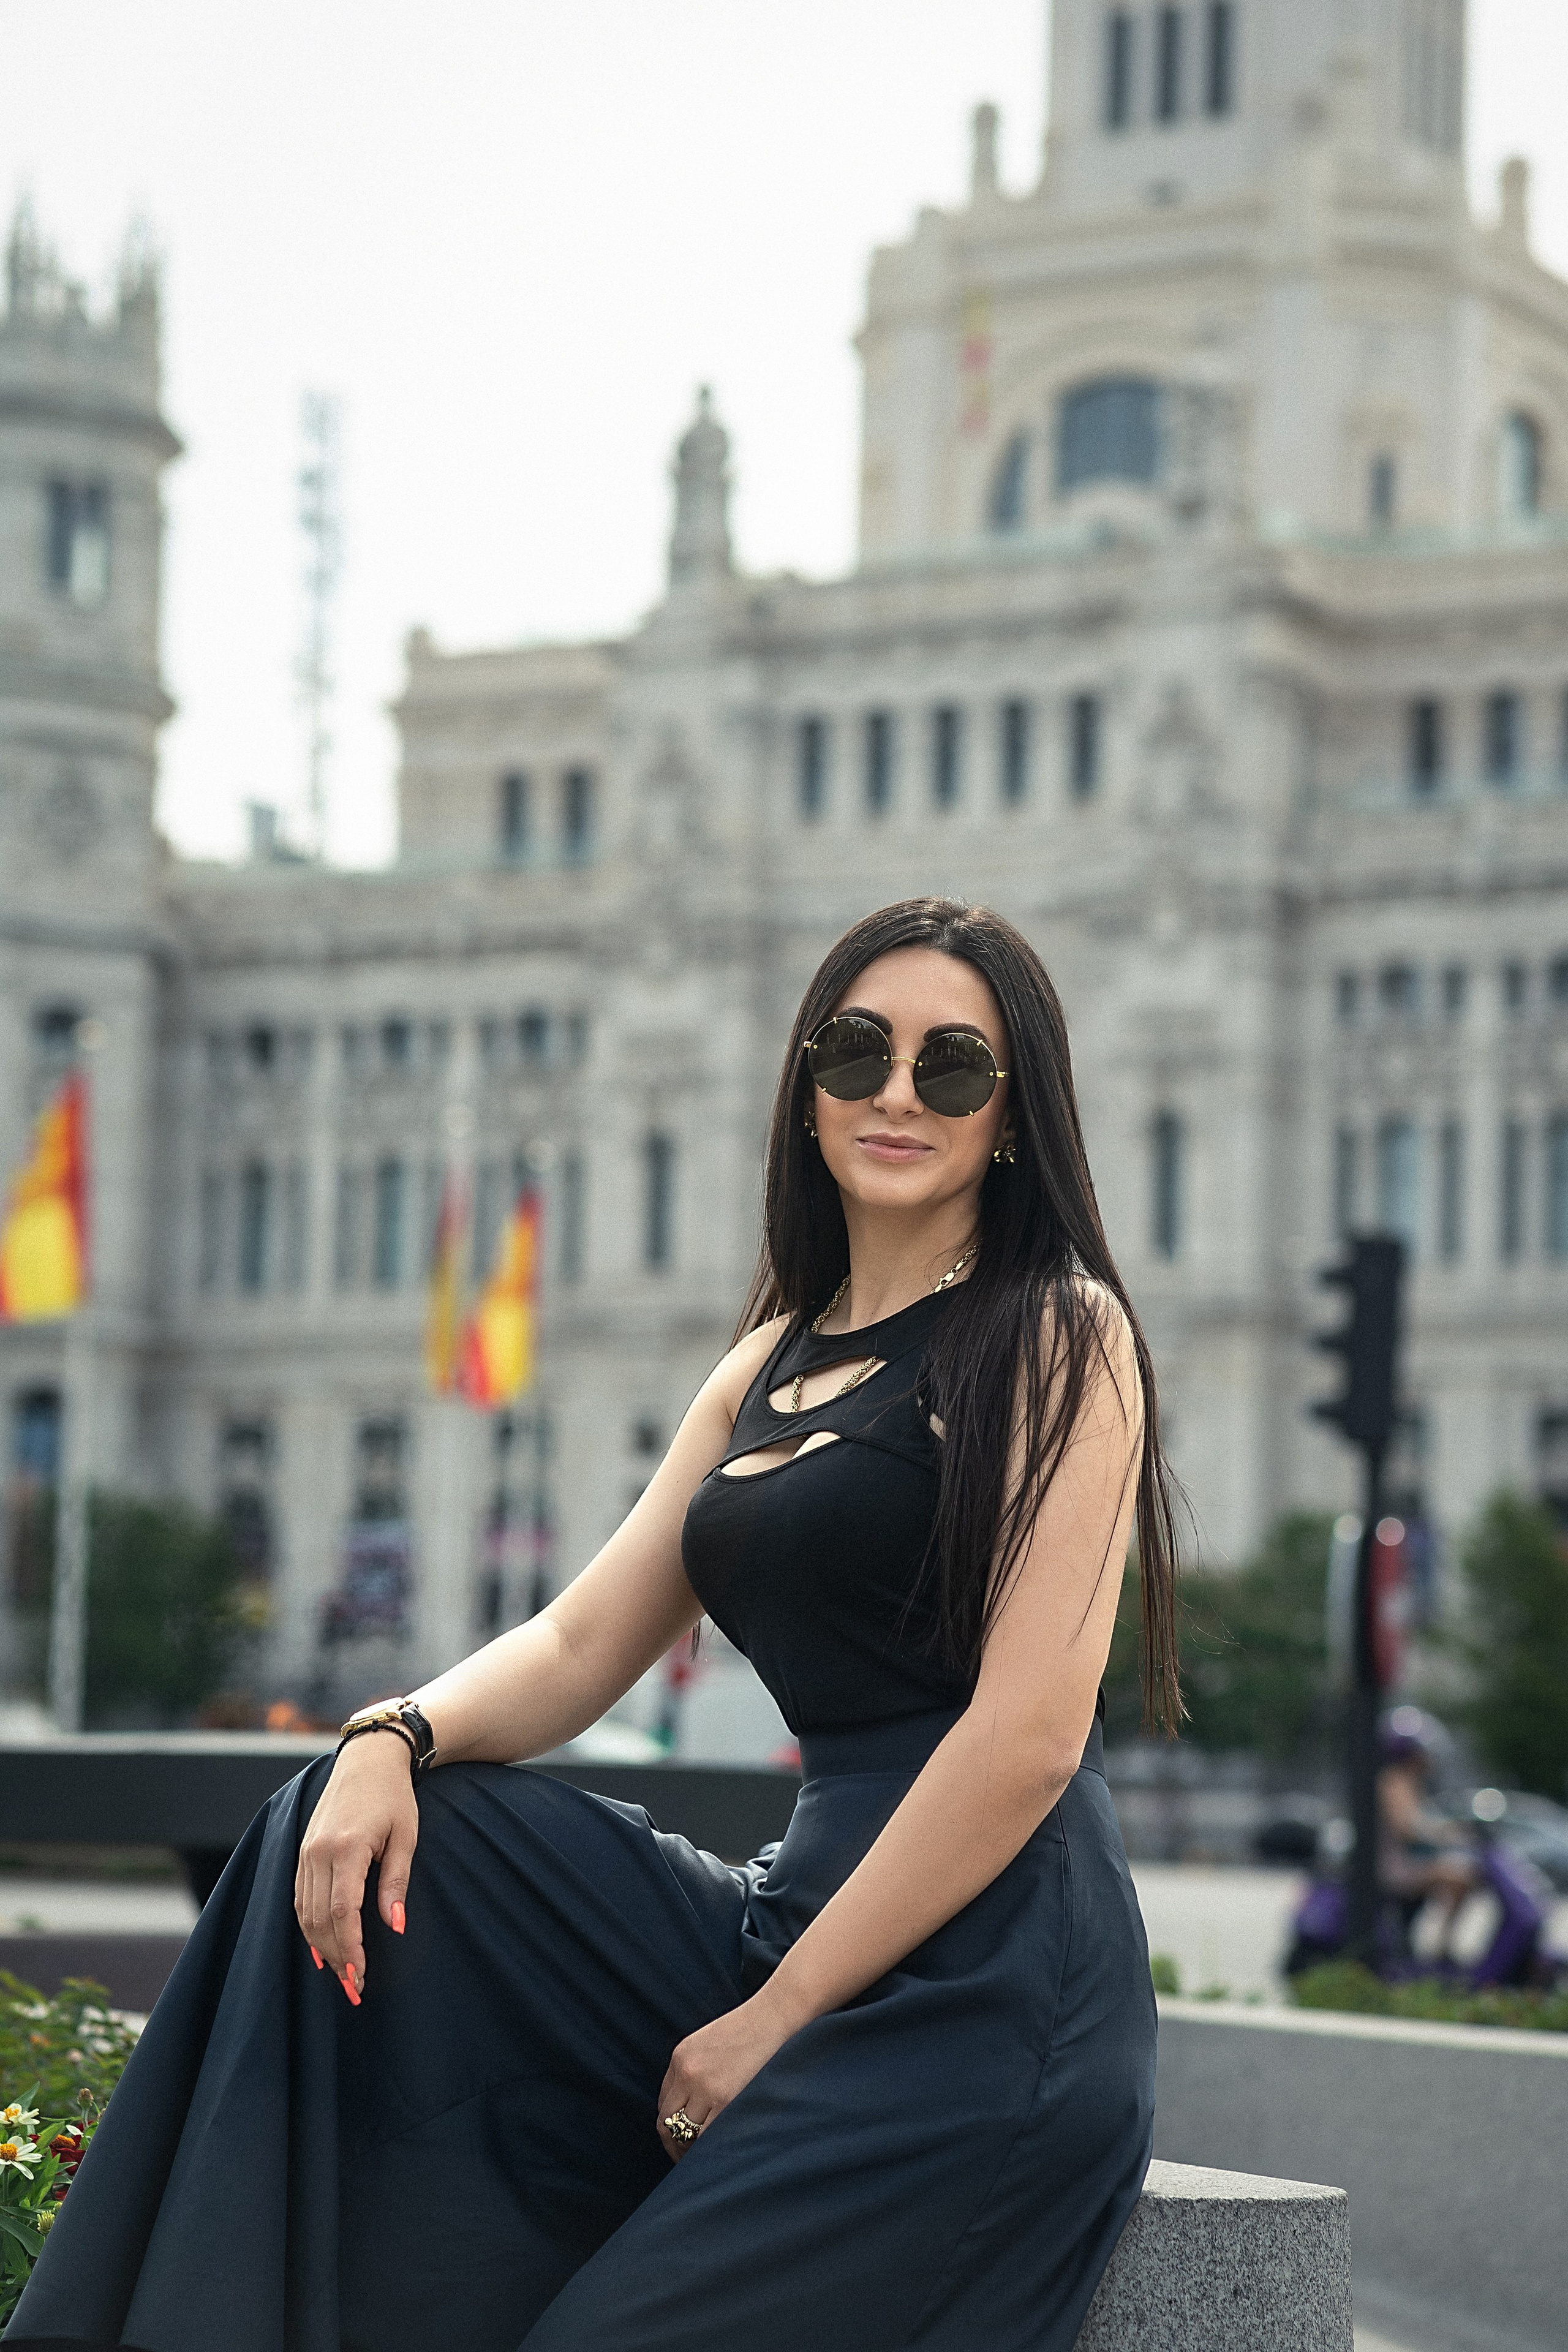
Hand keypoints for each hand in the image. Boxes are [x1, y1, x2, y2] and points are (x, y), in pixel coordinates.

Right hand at [294, 1733, 419, 1999]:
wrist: (369, 1758)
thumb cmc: (395, 1797)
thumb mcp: (406, 1837)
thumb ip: (396, 1882)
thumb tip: (395, 1927)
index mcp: (347, 1847)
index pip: (343, 1911)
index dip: (351, 1948)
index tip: (362, 1976)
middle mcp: (319, 1851)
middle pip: (320, 1918)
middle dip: (336, 1957)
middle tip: (353, 1988)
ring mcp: (306, 1850)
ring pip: (305, 1911)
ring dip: (321, 1946)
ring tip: (340, 1974)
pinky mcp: (303, 1850)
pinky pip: (300, 1897)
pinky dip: (308, 1925)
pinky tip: (320, 1947)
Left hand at [655, 1992, 799, 2160]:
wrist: (772, 2015)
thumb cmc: (747, 2031)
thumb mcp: (707, 2044)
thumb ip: (692, 2070)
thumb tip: (687, 2110)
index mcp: (680, 2057)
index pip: (663, 2104)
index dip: (670, 2126)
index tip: (680, 2140)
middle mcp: (686, 2072)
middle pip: (667, 2122)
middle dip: (674, 2145)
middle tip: (685, 2161)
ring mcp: (705, 2086)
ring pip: (685, 2133)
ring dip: (690, 2151)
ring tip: (701, 2161)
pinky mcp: (725, 2097)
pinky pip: (706, 2135)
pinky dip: (707, 2148)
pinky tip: (715, 2153)